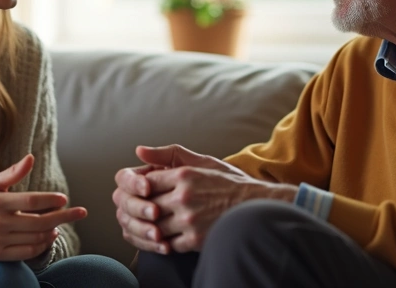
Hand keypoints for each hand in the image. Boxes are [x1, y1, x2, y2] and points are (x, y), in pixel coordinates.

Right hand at [0, 154, 86, 260]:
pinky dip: (42, 244)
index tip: (65, 199)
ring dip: (53, 230)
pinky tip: (49, 236)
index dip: (51, 200)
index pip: (31, 201)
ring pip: (36, 237)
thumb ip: (12, 173)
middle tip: (80, 212)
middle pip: (39, 221)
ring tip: (60, 223)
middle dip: (64, 216)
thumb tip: (30, 158)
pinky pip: (28, 252)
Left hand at [113, 144, 273, 253]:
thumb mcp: (203, 161)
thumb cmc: (228, 183)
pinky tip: (172, 237)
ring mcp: (189, 220)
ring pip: (155, 227)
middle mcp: (184, 197)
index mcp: (184, 174)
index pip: (146, 182)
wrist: (256, 206)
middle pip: (147, 206)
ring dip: (154, 228)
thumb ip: (169, 154)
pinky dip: (167, 243)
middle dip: (146, 209)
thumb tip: (139, 150)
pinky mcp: (196, 240)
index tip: (147, 192)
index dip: (143, 189)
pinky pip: (169, 245)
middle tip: (147, 211)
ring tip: (159, 225)